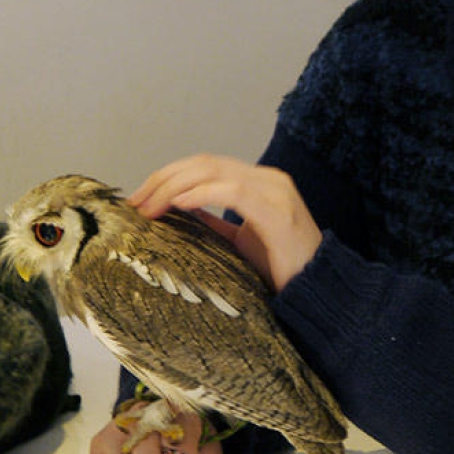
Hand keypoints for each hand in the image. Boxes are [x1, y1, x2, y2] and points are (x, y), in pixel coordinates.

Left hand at [128, 154, 322, 291]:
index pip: (206, 166)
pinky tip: (178, 204)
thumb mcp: (239, 242)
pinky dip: (200, 194)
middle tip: (135, 202)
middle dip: (164, 178)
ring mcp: (275, 191)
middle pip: (205, 163)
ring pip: (213, 171)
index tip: (140, 198)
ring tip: (148, 206)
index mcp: (261, 182)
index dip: (169, 176)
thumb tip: (178, 209)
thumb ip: (213, 222)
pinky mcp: (277, 211)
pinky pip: (232, 191)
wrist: (318, 290)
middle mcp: (269, 179)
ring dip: (174, 186)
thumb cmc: (282, 269)